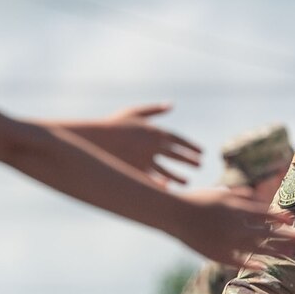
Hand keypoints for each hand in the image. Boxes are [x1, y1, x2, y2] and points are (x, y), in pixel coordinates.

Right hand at [77, 104, 202, 185]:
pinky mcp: (136, 172)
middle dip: (190, 161)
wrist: (94, 139)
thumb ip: (154, 110)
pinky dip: (161, 185)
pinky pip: (152, 181)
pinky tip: (168, 188)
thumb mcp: (134, 112)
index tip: (201, 152)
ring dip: (178, 177)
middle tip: (200, 165)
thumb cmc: (114, 125)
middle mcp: (153, 146)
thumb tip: (171, 105)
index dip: (191, 146)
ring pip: (167, 171)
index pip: (179, 140)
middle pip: (177, 155)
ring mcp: (145, 161)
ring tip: (187, 181)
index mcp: (155, 131)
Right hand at [170, 187, 294, 269]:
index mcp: (237, 208)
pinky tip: (264, 268)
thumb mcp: (220, 194)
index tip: (294, 220)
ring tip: (293, 255)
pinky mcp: (218, 254)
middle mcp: (236, 225)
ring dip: (277, 252)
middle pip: (267, 233)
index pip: (265, 214)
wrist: (173, 214)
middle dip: (288, 236)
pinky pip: (239, 261)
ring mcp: (228, 241)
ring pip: (258, 248)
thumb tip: (255, 196)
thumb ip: (239, 196)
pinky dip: (251, 264)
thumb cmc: (197, 200)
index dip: (280, 218)